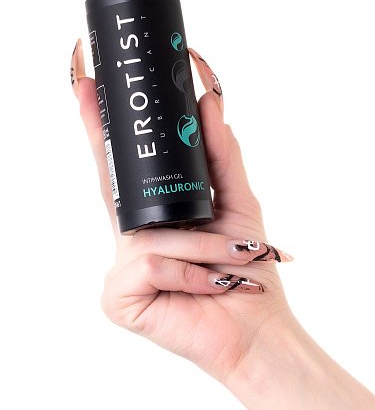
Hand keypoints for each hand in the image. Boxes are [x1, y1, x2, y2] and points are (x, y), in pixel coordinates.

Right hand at [71, 42, 292, 383]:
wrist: (256, 326)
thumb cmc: (245, 268)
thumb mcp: (237, 201)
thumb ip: (221, 153)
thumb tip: (210, 101)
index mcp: (153, 218)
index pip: (122, 168)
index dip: (101, 129)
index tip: (88, 86)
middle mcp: (131, 239)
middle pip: (109, 184)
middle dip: (97, 136)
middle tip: (83, 83)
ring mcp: (121, 269)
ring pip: (149, 233)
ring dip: (202, 241)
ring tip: (235, 259)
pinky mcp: (118, 297)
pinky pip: (152, 264)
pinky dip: (191, 271)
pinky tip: (208, 286)